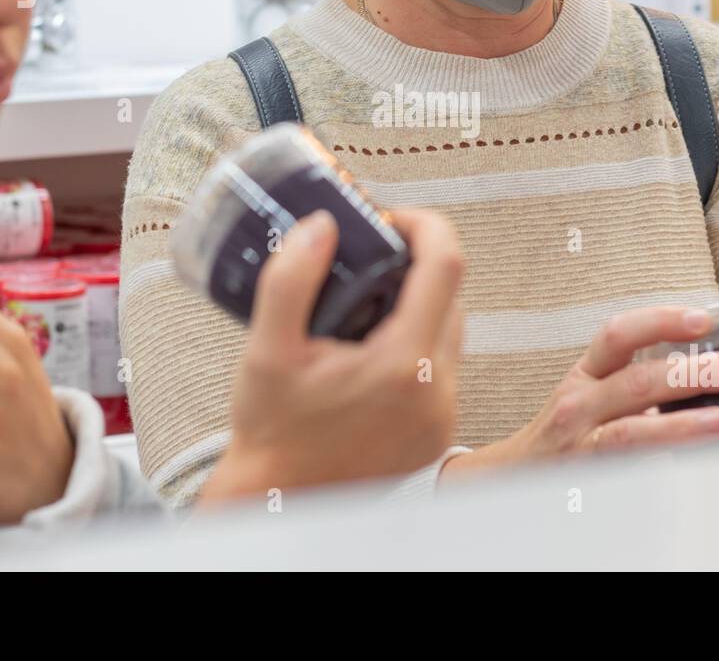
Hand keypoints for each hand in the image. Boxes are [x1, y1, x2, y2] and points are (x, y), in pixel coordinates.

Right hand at [200, 207, 463, 503]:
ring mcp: (442, 417)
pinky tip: (374, 346)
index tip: (392, 219)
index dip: (424, 226)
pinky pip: (444, 368)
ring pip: (451, 332)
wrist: (279, 499)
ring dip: (419, 305)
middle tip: (370, 255)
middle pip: (452, 297)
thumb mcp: (266, 349)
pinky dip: (418, 345)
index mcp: (403, 365)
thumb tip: (322, 226)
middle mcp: (437, 393)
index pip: (445, 266)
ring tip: (367, 300)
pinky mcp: (437, 433)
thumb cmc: (272, 433)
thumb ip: (291, 279)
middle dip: (416, 265)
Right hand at [440, 307, 718, 481]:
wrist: (512, 474)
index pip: (619, 334)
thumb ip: (635, 380)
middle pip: (636, 380)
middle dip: (692, 372)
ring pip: (631, 429)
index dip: (661, 321)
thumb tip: (708, 369)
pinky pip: (625, 469)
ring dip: (681, 424)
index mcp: (586, 373)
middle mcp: (579, 402)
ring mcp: (580, 442)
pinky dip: (660, 464)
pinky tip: (694, 464)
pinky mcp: (586, 477)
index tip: (702, 317)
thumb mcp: (591, 393)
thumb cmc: (565, 431)